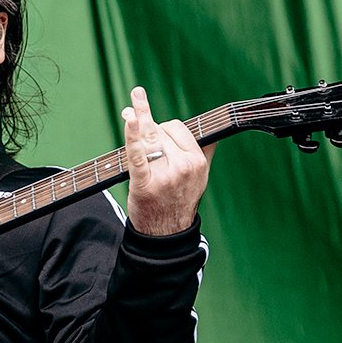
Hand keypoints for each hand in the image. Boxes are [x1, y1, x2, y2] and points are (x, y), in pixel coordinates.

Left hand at [121, 86, 212, 234]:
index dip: (164, 127)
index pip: (178, 128)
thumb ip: (205, 153)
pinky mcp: (144, 182)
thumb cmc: (179, 201)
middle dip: (147, 125)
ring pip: (149, 139)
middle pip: (161, 131)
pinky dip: (132, 136)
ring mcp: (164, 175)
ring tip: (128, 110)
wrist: (166, 233)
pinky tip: (129, 120)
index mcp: (197, 162)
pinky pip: (137, 154)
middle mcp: (183, 166)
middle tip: (131, 113)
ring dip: (136, 123)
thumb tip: (213, 133)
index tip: (155, 128)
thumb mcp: (200, 177)